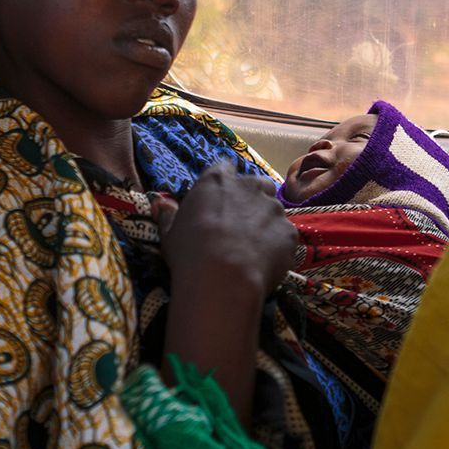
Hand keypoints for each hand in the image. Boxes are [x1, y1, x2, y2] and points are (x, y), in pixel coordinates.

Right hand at [154, 165, 296, 303]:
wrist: (223, 279)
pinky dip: (277, 246)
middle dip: (252, 199)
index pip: (224, 169)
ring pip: (274, 210)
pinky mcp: (290, 232)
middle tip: (240, 224)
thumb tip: (159, 203)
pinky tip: (265, 263)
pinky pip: (285, 236)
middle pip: (257, 185)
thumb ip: (168, 215)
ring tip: (253, 248)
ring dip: (266, 223)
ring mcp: (274, 209)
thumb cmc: (189, 253)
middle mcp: (249, 187)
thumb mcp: (170, 234)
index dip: (224, 183)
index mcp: (218, 181)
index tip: (220, 199)